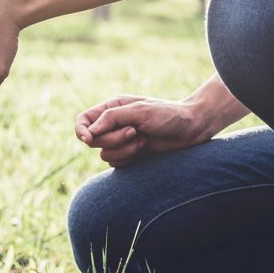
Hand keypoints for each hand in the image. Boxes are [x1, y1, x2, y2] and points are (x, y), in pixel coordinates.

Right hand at [75, 95, 216, 167]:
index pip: (83, 121)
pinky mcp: (129, 154)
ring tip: (143, 141)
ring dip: (124, 150)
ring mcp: (120, 140)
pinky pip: (116, 163)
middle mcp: (113, 124)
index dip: (81, 131)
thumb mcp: (139, 111)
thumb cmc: (168, 114)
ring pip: (104, 154)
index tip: (89, 139)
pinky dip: (129, 158)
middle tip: (134, 132)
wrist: (192, 128)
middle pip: (93, 140)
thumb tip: (89, 132)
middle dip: (113, 140)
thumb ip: (111, 118)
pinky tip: (145, 149)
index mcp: (111, 108)